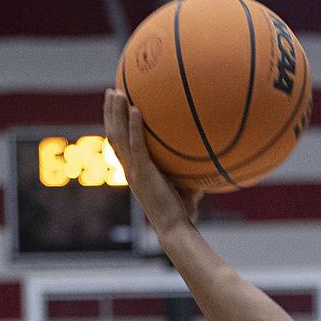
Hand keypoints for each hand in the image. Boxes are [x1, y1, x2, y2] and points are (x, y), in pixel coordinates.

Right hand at [103, 89, 202, 230]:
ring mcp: (134, 170)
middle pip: (113, 134)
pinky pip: (137, 145)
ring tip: (116, 92)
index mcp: (136, 172)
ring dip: (116, 113)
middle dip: (111, 112)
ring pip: (118, 136)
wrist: (176, 229)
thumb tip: (210, 162)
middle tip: (111, 91)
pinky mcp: (143, 173)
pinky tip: (137, 110)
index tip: (117, 108)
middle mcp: (130, 169)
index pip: (121, 144)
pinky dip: (135, 127)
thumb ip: (191, 174)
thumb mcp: (186, 188)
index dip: (116, 125)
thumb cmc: (182, 213)